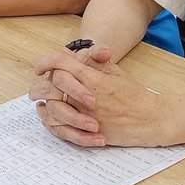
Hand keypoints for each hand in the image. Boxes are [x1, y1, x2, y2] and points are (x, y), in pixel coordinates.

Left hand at [30, 48, 177, 146]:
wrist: (150, 118)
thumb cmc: (134, 94)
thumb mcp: (115, 71)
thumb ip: (93, 61)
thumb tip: (73, 52)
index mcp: (93, 77)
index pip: (62, 63)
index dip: (47, 61)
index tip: (41, 67)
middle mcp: (87, 96)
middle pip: (52, 86)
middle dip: (39, 86)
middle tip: (34, 89)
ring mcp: (87, 115)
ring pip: (54, 109)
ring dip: (44, 106)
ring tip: (39, 104)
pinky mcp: (89, 132)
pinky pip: (62, 129)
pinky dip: (52, 124)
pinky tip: (50, 119)